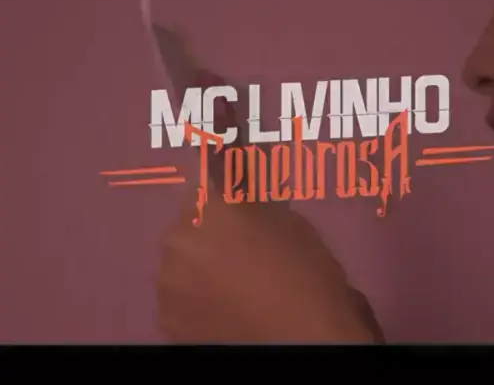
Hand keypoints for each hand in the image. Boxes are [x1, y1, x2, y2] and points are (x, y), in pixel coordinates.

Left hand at [156, 183, 383, 342]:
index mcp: (209, 208)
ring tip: (230, 282)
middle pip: (186, 222)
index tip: (222, 183)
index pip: (200, 176)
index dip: (213, 181)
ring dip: (196, 263)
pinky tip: (222, 306)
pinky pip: (178, 295)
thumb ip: (255, 203)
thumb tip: (241, 192)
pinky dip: (194, 297)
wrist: (304, 339)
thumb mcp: (290, 223)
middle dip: (206, 229)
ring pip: (179, 260)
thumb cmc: (304, 273)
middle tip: (237, 247)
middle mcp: (178, 240)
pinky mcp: (167, 319)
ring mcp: (168, 283)